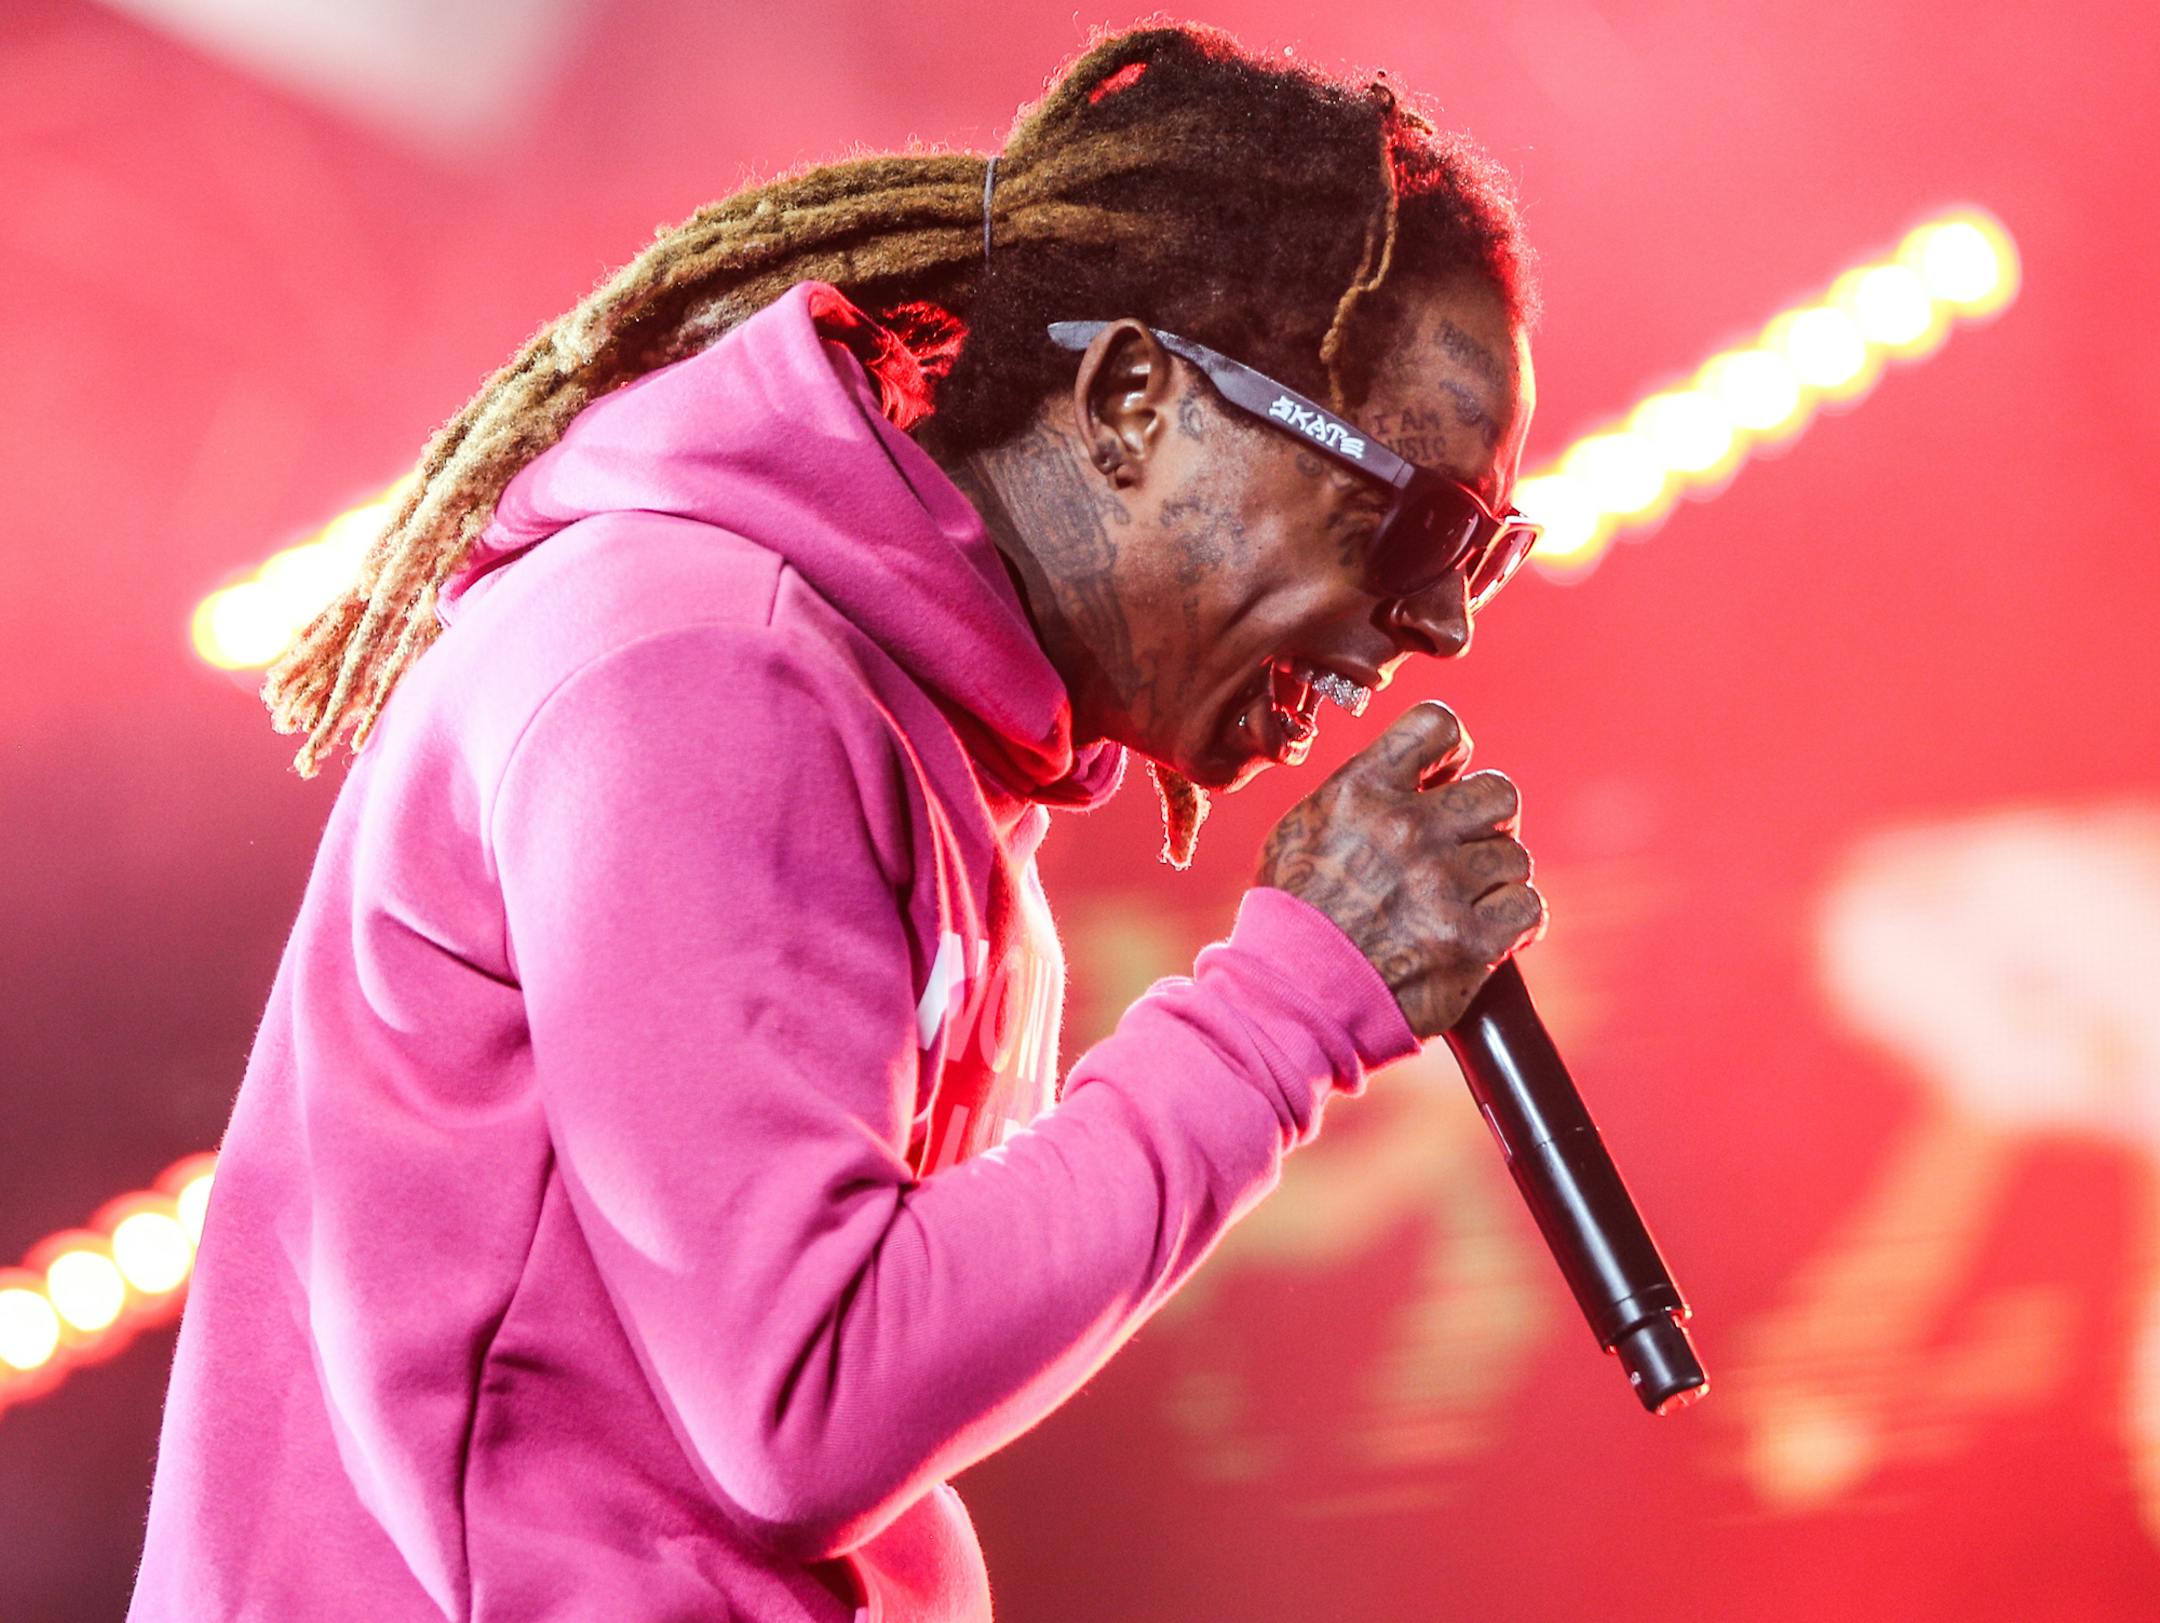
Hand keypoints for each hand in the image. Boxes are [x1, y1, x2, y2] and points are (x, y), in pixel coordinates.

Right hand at [1255, 701, 1545, 1039]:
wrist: (1288, 997)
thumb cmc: (1291, 917)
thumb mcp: (1304, 829)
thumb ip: (1362, 796)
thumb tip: (1417, 779)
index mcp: (1362, 791)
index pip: (1438, 725)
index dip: (1453, 752)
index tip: (1444, 780)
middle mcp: (1407, 829)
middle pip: (1498, 792)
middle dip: (1487, 822)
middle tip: (1462, 851)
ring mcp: (1442, 887)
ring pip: (1515, 856)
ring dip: (1494, 879)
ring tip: (1461, 904)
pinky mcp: (1469, 942)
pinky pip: (1528, 907)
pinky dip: (1514, 921)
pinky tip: (1489, 932)